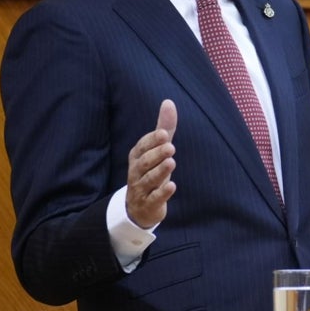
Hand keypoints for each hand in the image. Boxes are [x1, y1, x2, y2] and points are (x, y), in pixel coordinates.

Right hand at [126, 99, 177, 228]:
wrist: (139, 208)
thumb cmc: (150, 173)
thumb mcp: (157, 150)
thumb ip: (164, 128)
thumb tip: (168, 102)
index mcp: (137, 157)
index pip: (142, 147)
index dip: (152, 141)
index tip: (163, 134)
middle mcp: (136, 172)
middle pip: (144, 163)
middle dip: (156, 154)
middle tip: (170, 147)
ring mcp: (141, 189)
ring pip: (148, 180)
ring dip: (160, 171)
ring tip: (171, 162)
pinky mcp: (149, 205)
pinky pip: (154, 199)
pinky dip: (162, 193)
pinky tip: (172, 186)